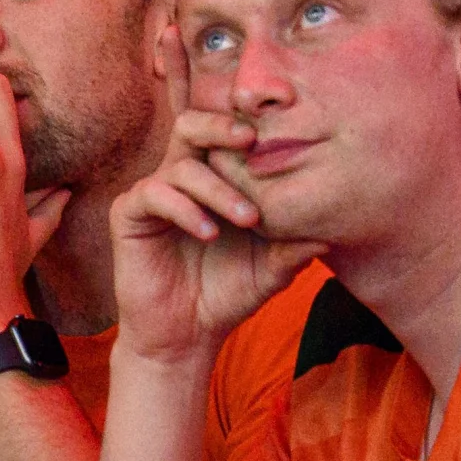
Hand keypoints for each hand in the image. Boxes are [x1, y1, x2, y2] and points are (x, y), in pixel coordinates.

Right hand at [110, 105, 319, 365]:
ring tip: (248, 219)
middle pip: (192, 125)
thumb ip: (296, 248)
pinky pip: (155, 195)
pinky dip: (186, 210)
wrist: (186, 336)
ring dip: (219, 189)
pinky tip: (210, 232)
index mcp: (214, 178)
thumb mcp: (271, 269)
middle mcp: (181, 177)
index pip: (226, 136)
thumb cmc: (228, 294)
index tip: (283, 126)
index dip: (248, 124)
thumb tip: (332, 232)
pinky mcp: (129, 214)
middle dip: (221, 126)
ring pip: (181, 166)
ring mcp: (153, 193)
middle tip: (252, 139)